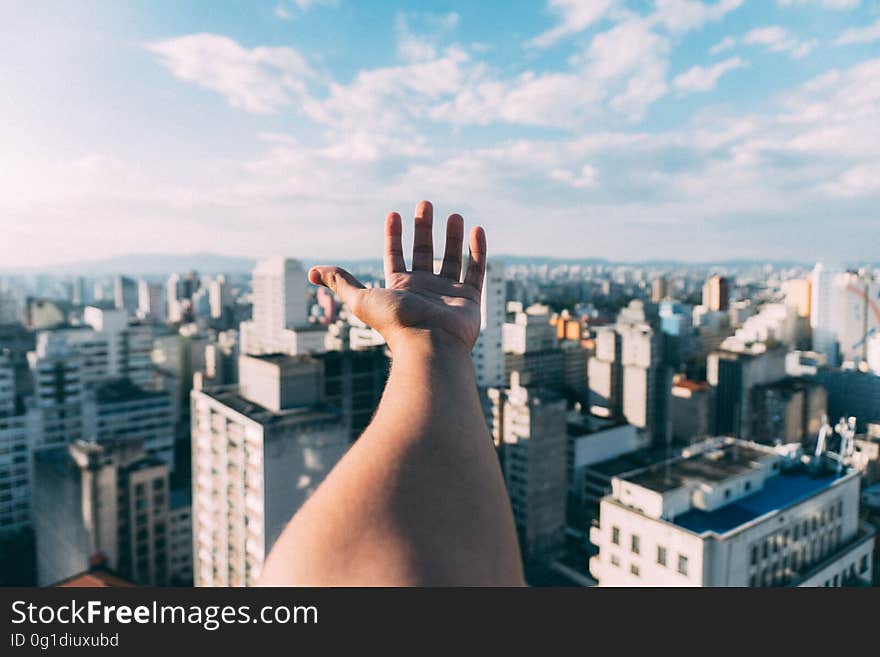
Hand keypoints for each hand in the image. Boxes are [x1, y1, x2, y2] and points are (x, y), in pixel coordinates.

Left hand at [308, 200, 486, 354]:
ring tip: (453, 215)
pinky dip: (478, 251)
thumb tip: (312, 272)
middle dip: (424, 228)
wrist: (430, 344)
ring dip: (452, 237)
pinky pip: (476, 271)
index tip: (394, 214)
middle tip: (425, 204)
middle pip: (423, 253)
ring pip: (451, 259)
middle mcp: (423, 290)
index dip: (393, 236)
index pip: (395, 256)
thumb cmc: (396, 322)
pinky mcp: (469, 299)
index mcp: (400, 288)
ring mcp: (447, 294)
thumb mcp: (361, 299)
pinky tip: (478, 230)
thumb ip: (340, 282)